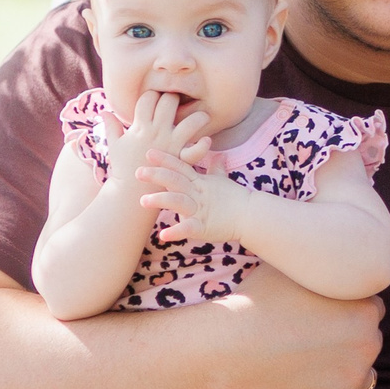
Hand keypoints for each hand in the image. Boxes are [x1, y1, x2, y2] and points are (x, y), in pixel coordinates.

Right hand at [110, 89, 212, 187]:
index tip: (157, 99)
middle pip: (169, 101)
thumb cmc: (123, 167)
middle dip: (174, 98)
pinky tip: (205, 140)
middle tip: (178, 103)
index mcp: (140, 126)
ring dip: (198, 117)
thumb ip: (111, 127)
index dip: (154, 94)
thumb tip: (103, 112)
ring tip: (201, 118)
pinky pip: (195, 151)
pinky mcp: (180, 160)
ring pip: (190, 122)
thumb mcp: (115, 145)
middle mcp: (156, 132)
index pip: (149, 97)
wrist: (131, 192)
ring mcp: (170, 145)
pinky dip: (202, 145)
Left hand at [137, 149, 252, 245]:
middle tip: (138, 172)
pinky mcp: (204, 227)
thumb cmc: (236, 198)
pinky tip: (163, 235)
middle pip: (175, 181)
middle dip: (157, 175)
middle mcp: (197, 193)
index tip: (149, 153)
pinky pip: (188, 228)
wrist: (251, 216)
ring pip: (178, 201)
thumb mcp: (223, 180)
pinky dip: (176, 232)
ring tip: (143, 201)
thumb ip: (216, 168)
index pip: (180, 167)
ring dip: (161, 200)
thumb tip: (219, 156)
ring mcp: (200, 210)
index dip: (165, 160)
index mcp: (199, 182)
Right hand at [211, 266, 381, 388]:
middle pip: (369, 341)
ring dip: (349, 376)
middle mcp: (367, 342)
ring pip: (365, 378)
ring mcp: (353, 377)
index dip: (349, 312)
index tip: (328, 317)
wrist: (230, 348)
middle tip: (318, 343)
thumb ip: (316, 266)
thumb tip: (316, 256)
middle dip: (349, 342)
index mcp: (363, 307)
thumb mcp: (289, 268)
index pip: (372, 309)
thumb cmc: (254, 303)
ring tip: (323, 373)